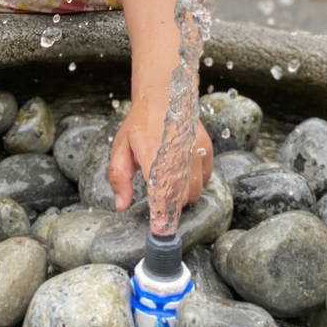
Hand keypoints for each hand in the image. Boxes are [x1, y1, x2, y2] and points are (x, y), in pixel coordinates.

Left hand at [108, 105, 212, 228]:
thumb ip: (119, 177)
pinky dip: (194, 183)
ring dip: (182, 196)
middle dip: (169, 207)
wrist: (165, 96)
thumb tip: (121, 205)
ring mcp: (196, 152)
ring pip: (194, 192)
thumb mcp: (120, 147)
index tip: (160, 229)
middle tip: (158, 204)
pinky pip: (205, 180)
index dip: (161, 214)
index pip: (161, 193)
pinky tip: (181, 173)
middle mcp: (179, 155)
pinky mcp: (207, 150)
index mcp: (153, 155)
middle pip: (180, 199)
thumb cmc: (139, 124)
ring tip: (168, 184)